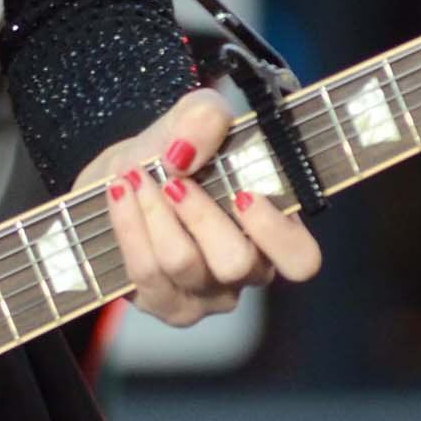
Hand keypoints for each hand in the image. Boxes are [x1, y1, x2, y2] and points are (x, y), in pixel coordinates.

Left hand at [74, 87, 321, 327]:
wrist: (119, 180)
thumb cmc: (172, 154)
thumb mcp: (191, 119)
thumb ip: (203, 117)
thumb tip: (184, 151)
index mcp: (272, 232)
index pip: (300, 259)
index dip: (276, 233)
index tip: (244, 194)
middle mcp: (245, 271)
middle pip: (236, 263)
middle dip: (200, 214)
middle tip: (173, 179)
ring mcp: (203, 294)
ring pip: (183, 265)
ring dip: (155, 214)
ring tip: (136, 176)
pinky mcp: (161, 302)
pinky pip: (144, 271)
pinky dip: (129, 225)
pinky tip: (119, 193)